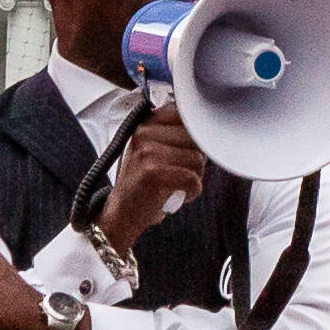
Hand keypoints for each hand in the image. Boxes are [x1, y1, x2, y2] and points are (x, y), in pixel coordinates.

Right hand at [94, 106, 209, 252]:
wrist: (121, 213)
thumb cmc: (143, 182)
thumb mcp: (151, 149)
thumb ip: (174, 133)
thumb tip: (207, 127)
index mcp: (146, 123)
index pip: (186, 116)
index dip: (195, 136)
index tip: (188, 150)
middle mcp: (145, 133)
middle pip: (196, 139)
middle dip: (197, 160)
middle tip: (181, 173)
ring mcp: (148, 152)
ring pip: (197, 160)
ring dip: (195, 177)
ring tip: (177, 184)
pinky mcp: (153, 173)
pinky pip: (193, 179)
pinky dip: (192, 192)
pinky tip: (178, 195)